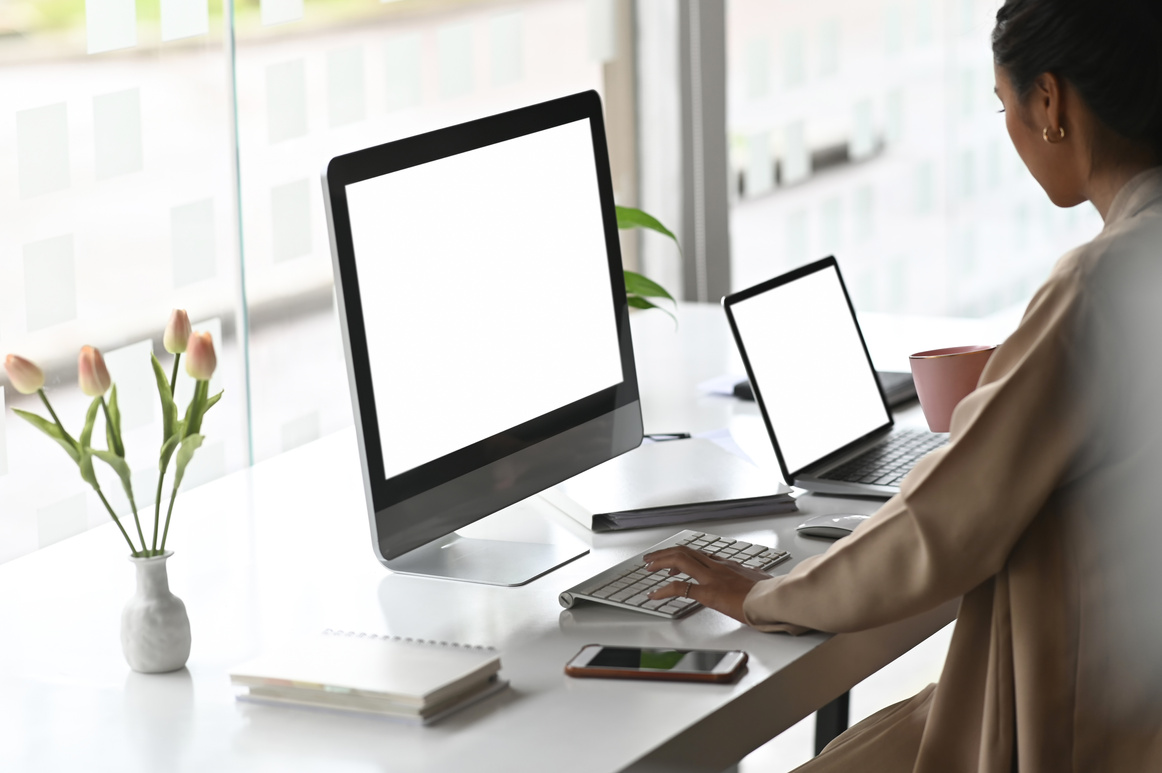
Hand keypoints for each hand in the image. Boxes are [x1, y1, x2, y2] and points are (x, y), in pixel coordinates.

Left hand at [643, 546, 772, 623]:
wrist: (777, 599)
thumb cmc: (773, 595)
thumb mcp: (762, 583)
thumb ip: (755, 583)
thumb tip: (759, 587)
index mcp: (730, 565)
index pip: (702, 555)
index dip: (684, 556)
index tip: (675, 561)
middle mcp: (719, 567)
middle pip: (686, 551)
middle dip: (666, 553)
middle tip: (652, 558)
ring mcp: (713, 578)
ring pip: (680, 560)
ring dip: (660, 562)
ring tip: (648, 567)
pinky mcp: (709, 593)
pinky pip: (680, 588)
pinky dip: (663, 590)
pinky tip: (654, 595)